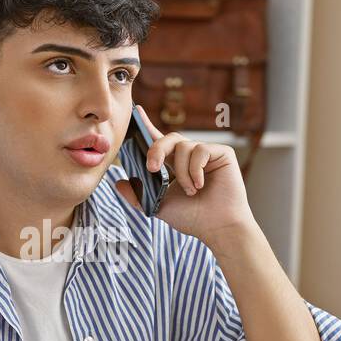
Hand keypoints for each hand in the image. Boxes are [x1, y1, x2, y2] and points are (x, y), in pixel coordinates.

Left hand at [115, 105, 256, 247]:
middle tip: (153, 168)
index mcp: (175, 166)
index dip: (147, 126)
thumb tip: (118, 183)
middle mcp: (190, 156)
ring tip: (190, 191)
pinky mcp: (222, 153)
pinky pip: (200, 150)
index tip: (136, 112)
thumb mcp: (158, 207)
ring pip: (183, 146)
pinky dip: (195, 169)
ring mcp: (206, 153)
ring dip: (181, 171)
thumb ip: (138, 195)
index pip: (159, 142)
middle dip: (156, 150)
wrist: (217, 228)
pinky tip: (200, 185)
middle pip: (168, 138)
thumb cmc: (193, 218)